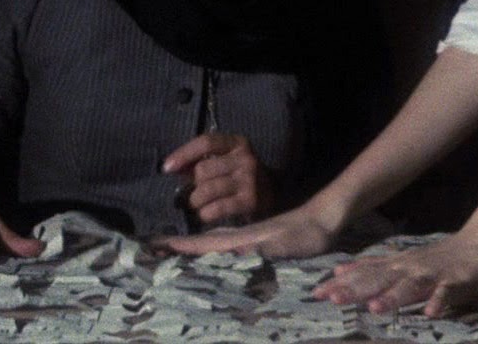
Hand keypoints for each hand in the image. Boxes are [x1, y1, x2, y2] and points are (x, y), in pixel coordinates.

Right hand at [157, 201, 340, 257]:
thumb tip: (234, 256)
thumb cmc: (305, 235)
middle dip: (178, 248)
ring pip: (214, 245)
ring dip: (193, 249)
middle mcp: (240, 239)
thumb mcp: (282, 245)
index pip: (203, 244)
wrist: (324, 219)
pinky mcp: (260, 244)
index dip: (178, 246)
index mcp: (240, 240)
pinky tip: (213, 257)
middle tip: (153, 252)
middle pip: (202, 243)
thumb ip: (259, 251)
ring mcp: (250, 240)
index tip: (152, 245)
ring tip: (172, 254)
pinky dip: (213, 251)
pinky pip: (229, 249)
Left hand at [162, 133, 273, 224]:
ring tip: (198, 205)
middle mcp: (245, 159)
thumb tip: (170, 168)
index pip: (206, 142)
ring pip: (205, 190)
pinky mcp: (249, 201)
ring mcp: (249, 180)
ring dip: (196, 201)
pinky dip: (205, 213)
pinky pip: (215, 208)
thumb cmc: (240, 178)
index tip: (166, 168)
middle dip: (192, 184)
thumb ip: (201, 161)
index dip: (183, 154)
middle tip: (193, 193)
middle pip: (203, 169)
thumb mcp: (226, 161)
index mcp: (238, 143)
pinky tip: (207, 214)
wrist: (274, 196)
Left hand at [313, 231, 477, 316]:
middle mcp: (411, 268)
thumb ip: (375, 267)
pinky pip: (447, 293)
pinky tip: (430, 312)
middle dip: (357, 290)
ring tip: (375, 308)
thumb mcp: (403, 261)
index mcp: (398, 265)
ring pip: (411, 286)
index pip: (365, 273)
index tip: (316, 293)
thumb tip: (340, 271)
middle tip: (333, 299)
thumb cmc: (441, 258)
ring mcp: (434, 274)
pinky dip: (439, 301)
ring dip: (393, 297)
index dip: (342, 283)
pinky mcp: (457, 281)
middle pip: (381, 280)